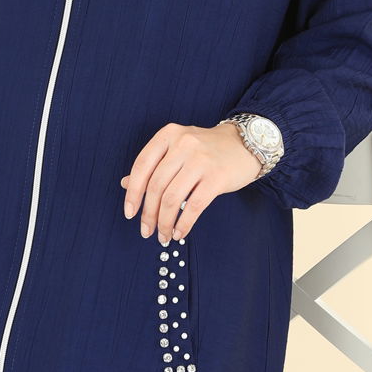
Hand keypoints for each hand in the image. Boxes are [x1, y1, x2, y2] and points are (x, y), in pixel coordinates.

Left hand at [119, 122, 261, 244]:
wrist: (245, 144)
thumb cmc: (207, 149)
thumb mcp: (177, 148)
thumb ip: (153, 164)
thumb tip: (125, 184)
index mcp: (168, 135)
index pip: (142, 166)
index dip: (133, 193)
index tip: (129, 213)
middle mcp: (183, 144)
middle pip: (156, 186)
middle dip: (148, 213)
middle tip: (146, 231)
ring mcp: (201, 160)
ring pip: (172, 198)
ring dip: (164, 222)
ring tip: (163, 235)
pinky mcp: (217, 177)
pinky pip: (194, 206)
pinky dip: (183, 223)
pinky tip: (179, 232)